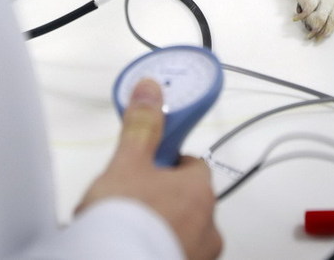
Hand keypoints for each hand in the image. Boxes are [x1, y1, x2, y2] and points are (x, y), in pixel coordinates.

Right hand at [77, 80, 221, 259]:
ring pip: (182, 230)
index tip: (149, 166)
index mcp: (199, 192)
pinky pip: (173, 252)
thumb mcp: (127, 163)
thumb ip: (141, 126)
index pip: (194, 166)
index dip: (170, 163)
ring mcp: (198, 255)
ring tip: (127, 228)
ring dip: (161, 226)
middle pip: (188, 199)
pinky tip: (131, 247)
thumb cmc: (125, 222)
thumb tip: (151, 89)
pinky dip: (157, 249)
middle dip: (163, 196)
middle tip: (131, 200)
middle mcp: (208, 227)